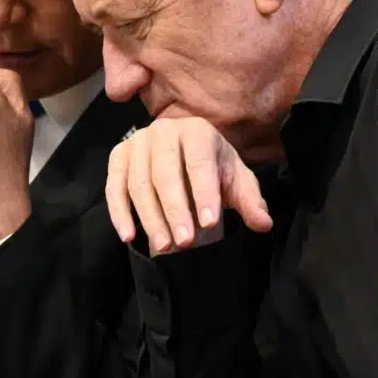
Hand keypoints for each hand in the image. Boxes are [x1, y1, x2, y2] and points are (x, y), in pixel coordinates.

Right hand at [106, 117, 272, 253]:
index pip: (199, 161)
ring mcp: (137, 141)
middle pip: (165, 172)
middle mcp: (164, 131)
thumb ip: (250, 201)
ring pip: (139, 183)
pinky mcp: (118, 156)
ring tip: (164, 246)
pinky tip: (129, 236)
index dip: (204, 192)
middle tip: (185, 242)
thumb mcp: (235, 182)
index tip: (209, 223)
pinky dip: (119, 213)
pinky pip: (114, 186)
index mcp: (197, 131)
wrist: (184, 154)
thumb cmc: (212, 169)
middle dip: (175, 209)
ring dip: (150, 217)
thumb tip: (263, 223)